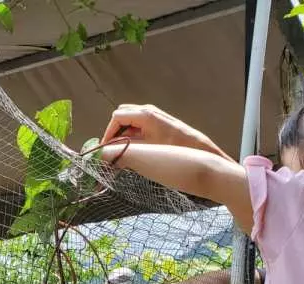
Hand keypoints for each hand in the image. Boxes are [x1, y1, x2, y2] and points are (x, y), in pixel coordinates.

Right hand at [100, 104, 220, 153]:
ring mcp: (154, 115)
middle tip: (111, 149)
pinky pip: (139, 125)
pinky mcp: (159, 123)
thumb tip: (107, 153)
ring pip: (130, 120)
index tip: (104, 148)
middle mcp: (149, 111)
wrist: (199, 150)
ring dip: (122, 134)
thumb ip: (125, 150)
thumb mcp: (147, 151)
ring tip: (121, 151)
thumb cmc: (174, 150)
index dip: (108, 133)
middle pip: (121, 116)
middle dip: (114, 132)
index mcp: (145, 114)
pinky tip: (133, 149)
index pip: (117, 118)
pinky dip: (132, 135)